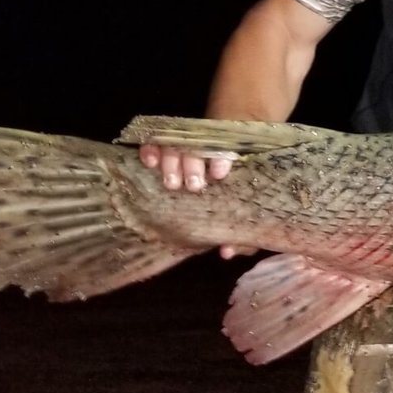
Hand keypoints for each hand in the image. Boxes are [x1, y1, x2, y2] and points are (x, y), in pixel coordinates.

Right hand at [138, 144, 253, 257]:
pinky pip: (156, 140)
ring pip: (177, 143)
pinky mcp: (167, 141)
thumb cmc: (236, 201)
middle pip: (198, 144)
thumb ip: (239, 237)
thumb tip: (225, 252)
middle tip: (193, 185)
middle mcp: (211, 143)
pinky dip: (152, 149)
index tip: (218, 174)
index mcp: (235, 154)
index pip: (228, 148)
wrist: (219, 175)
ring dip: (173, 162)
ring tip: (171, 183)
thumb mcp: (242, 218)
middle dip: (193, 164)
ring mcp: (187, 140)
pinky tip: (150, 162)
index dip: (222, 158)